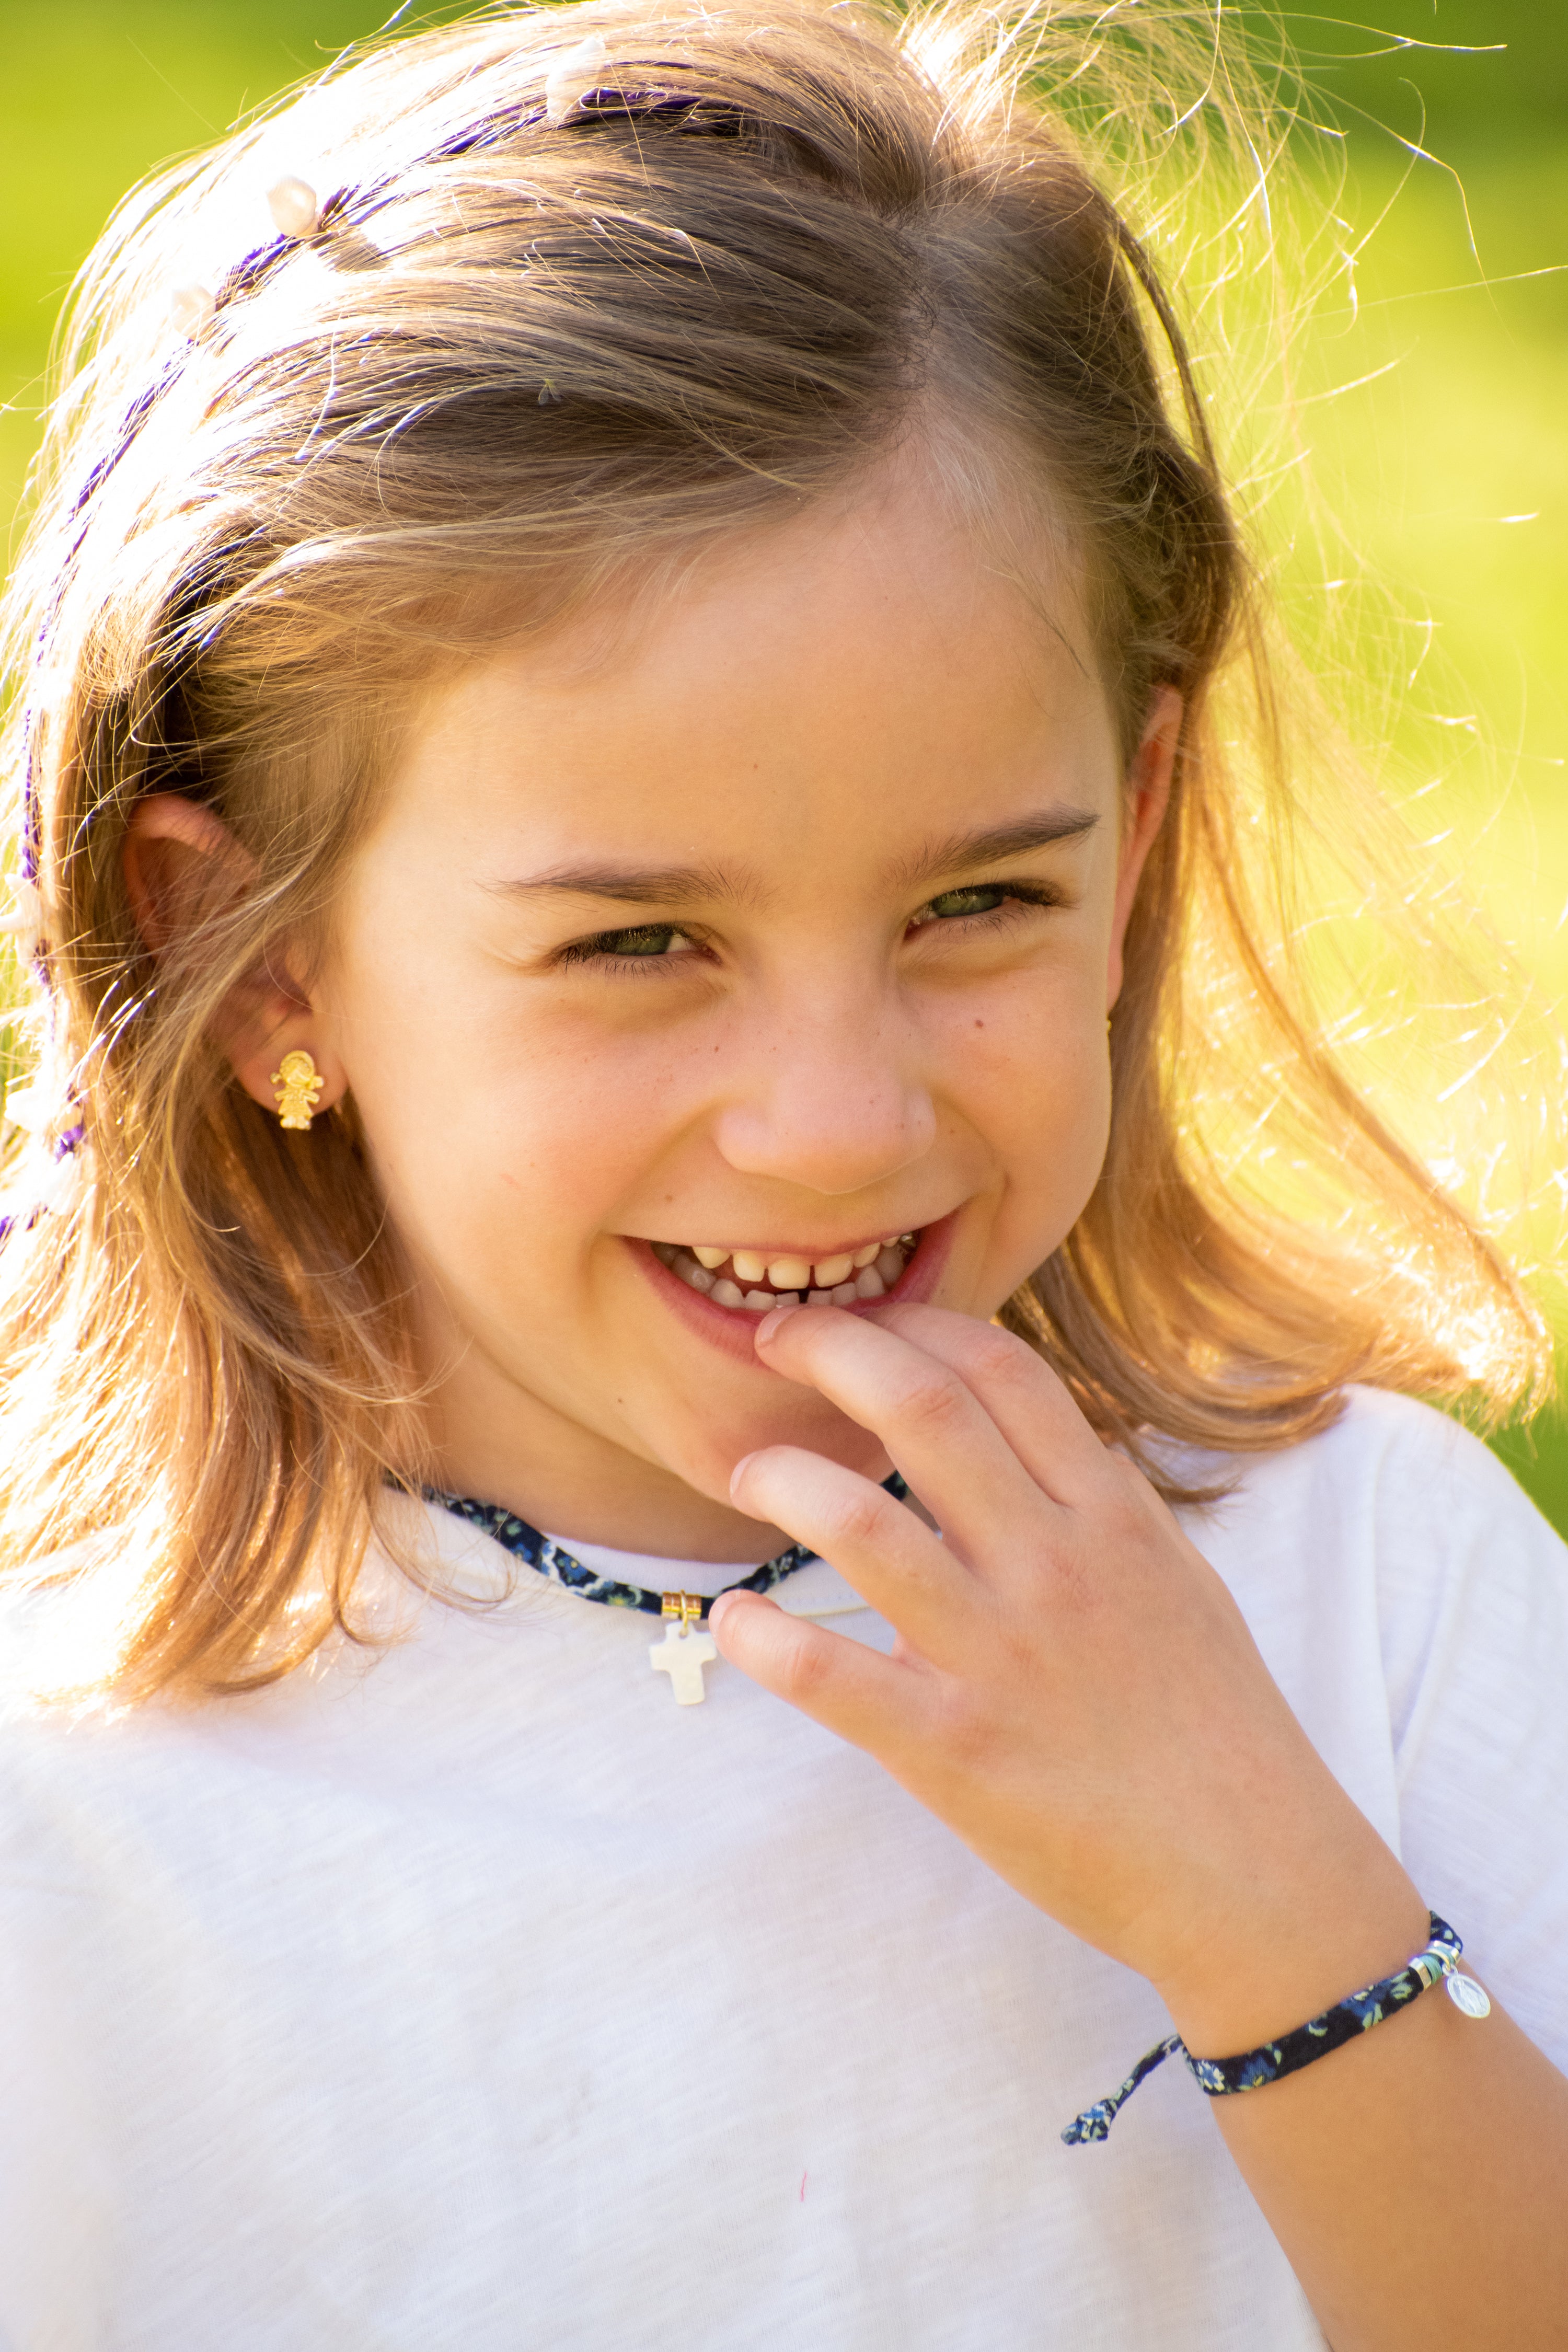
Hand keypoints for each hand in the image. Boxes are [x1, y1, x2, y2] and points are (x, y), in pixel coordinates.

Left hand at [710, 1302, 1425, 2052]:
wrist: (1256, 1880)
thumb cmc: (1218, 1729)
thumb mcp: (1179, 1584)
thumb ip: (1104, 1509)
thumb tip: (1041, 1448)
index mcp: (1112, 1516)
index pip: (1000, 1368)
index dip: (914, 1321)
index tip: (858, 1315)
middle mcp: (1053, 1564)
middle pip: (922, 1406)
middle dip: (828, 1349)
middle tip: (768, 1339)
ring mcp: (998, 1655)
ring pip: (859, 1523)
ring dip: (781, 1478)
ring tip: (747, 1473)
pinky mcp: (952, 1749)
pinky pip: (831, 1674)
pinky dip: (763, 1639)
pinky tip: (734, 1620)